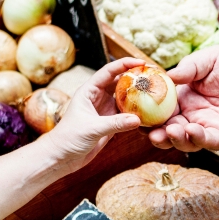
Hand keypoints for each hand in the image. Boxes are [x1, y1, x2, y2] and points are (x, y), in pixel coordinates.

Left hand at [38, 57, 143, 174]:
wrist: (62, 157)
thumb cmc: (68, 138)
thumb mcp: (92, 128)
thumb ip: (115, 123)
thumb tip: (138, 120)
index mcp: (89, 91)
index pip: (109, 71)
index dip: (125, 64)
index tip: (142, 62)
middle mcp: (98, 97)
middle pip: (120, 82)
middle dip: (136, 77)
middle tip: (154, 75)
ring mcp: (105, 110)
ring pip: (125, 98)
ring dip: (138, 96)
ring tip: (156, 92)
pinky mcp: (110, 123)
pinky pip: (127, 115)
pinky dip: (138, 113)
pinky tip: (150, 113)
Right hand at [148, 47, 218, 151]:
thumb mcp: (209, 60)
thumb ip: (189, 68)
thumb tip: (167, 75)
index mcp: (185, 98)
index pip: (160, 109)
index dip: (148, 113)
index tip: (135, 112)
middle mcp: (194, 116)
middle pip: (168, 130)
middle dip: (156, 133)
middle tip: (148, 131)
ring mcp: (210, 129)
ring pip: (186, 140)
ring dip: (174, 138)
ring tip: (169, 130)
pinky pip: (209, 142)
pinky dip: (198, 138)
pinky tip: (191, 130)